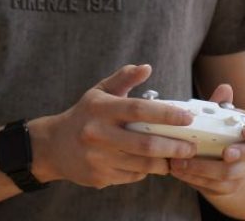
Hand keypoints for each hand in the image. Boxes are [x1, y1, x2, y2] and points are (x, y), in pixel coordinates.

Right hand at [30, 64, 197, 188]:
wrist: (53, 146)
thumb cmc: (84, 115)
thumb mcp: (100, 92)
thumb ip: (124, 78)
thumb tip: (146, 67)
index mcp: (101, 109)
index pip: (139, 110)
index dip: (166, 114)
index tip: (187, 117)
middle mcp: (98, 134)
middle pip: (145, 143)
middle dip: (173, 146)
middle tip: (191, 147)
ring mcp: (98, 158)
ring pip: (142, 164)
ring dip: (165, 162)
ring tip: (178, 157)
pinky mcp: (99, 177)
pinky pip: (132, 176)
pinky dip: (147, 171)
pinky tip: (154, 164)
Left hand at [167, 83, 244, 197]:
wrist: (220, 158)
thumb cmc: (220, 130)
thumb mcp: (220, 116)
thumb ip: (220, 105)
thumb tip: (225, 89)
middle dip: (242, 153)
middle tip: (225, 152)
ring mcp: (243, 171)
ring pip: (232, 174)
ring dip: (206, 168)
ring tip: (183, 161)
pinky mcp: (228, 187)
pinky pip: (216, 187)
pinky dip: (195, 179)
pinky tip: (179, 171)